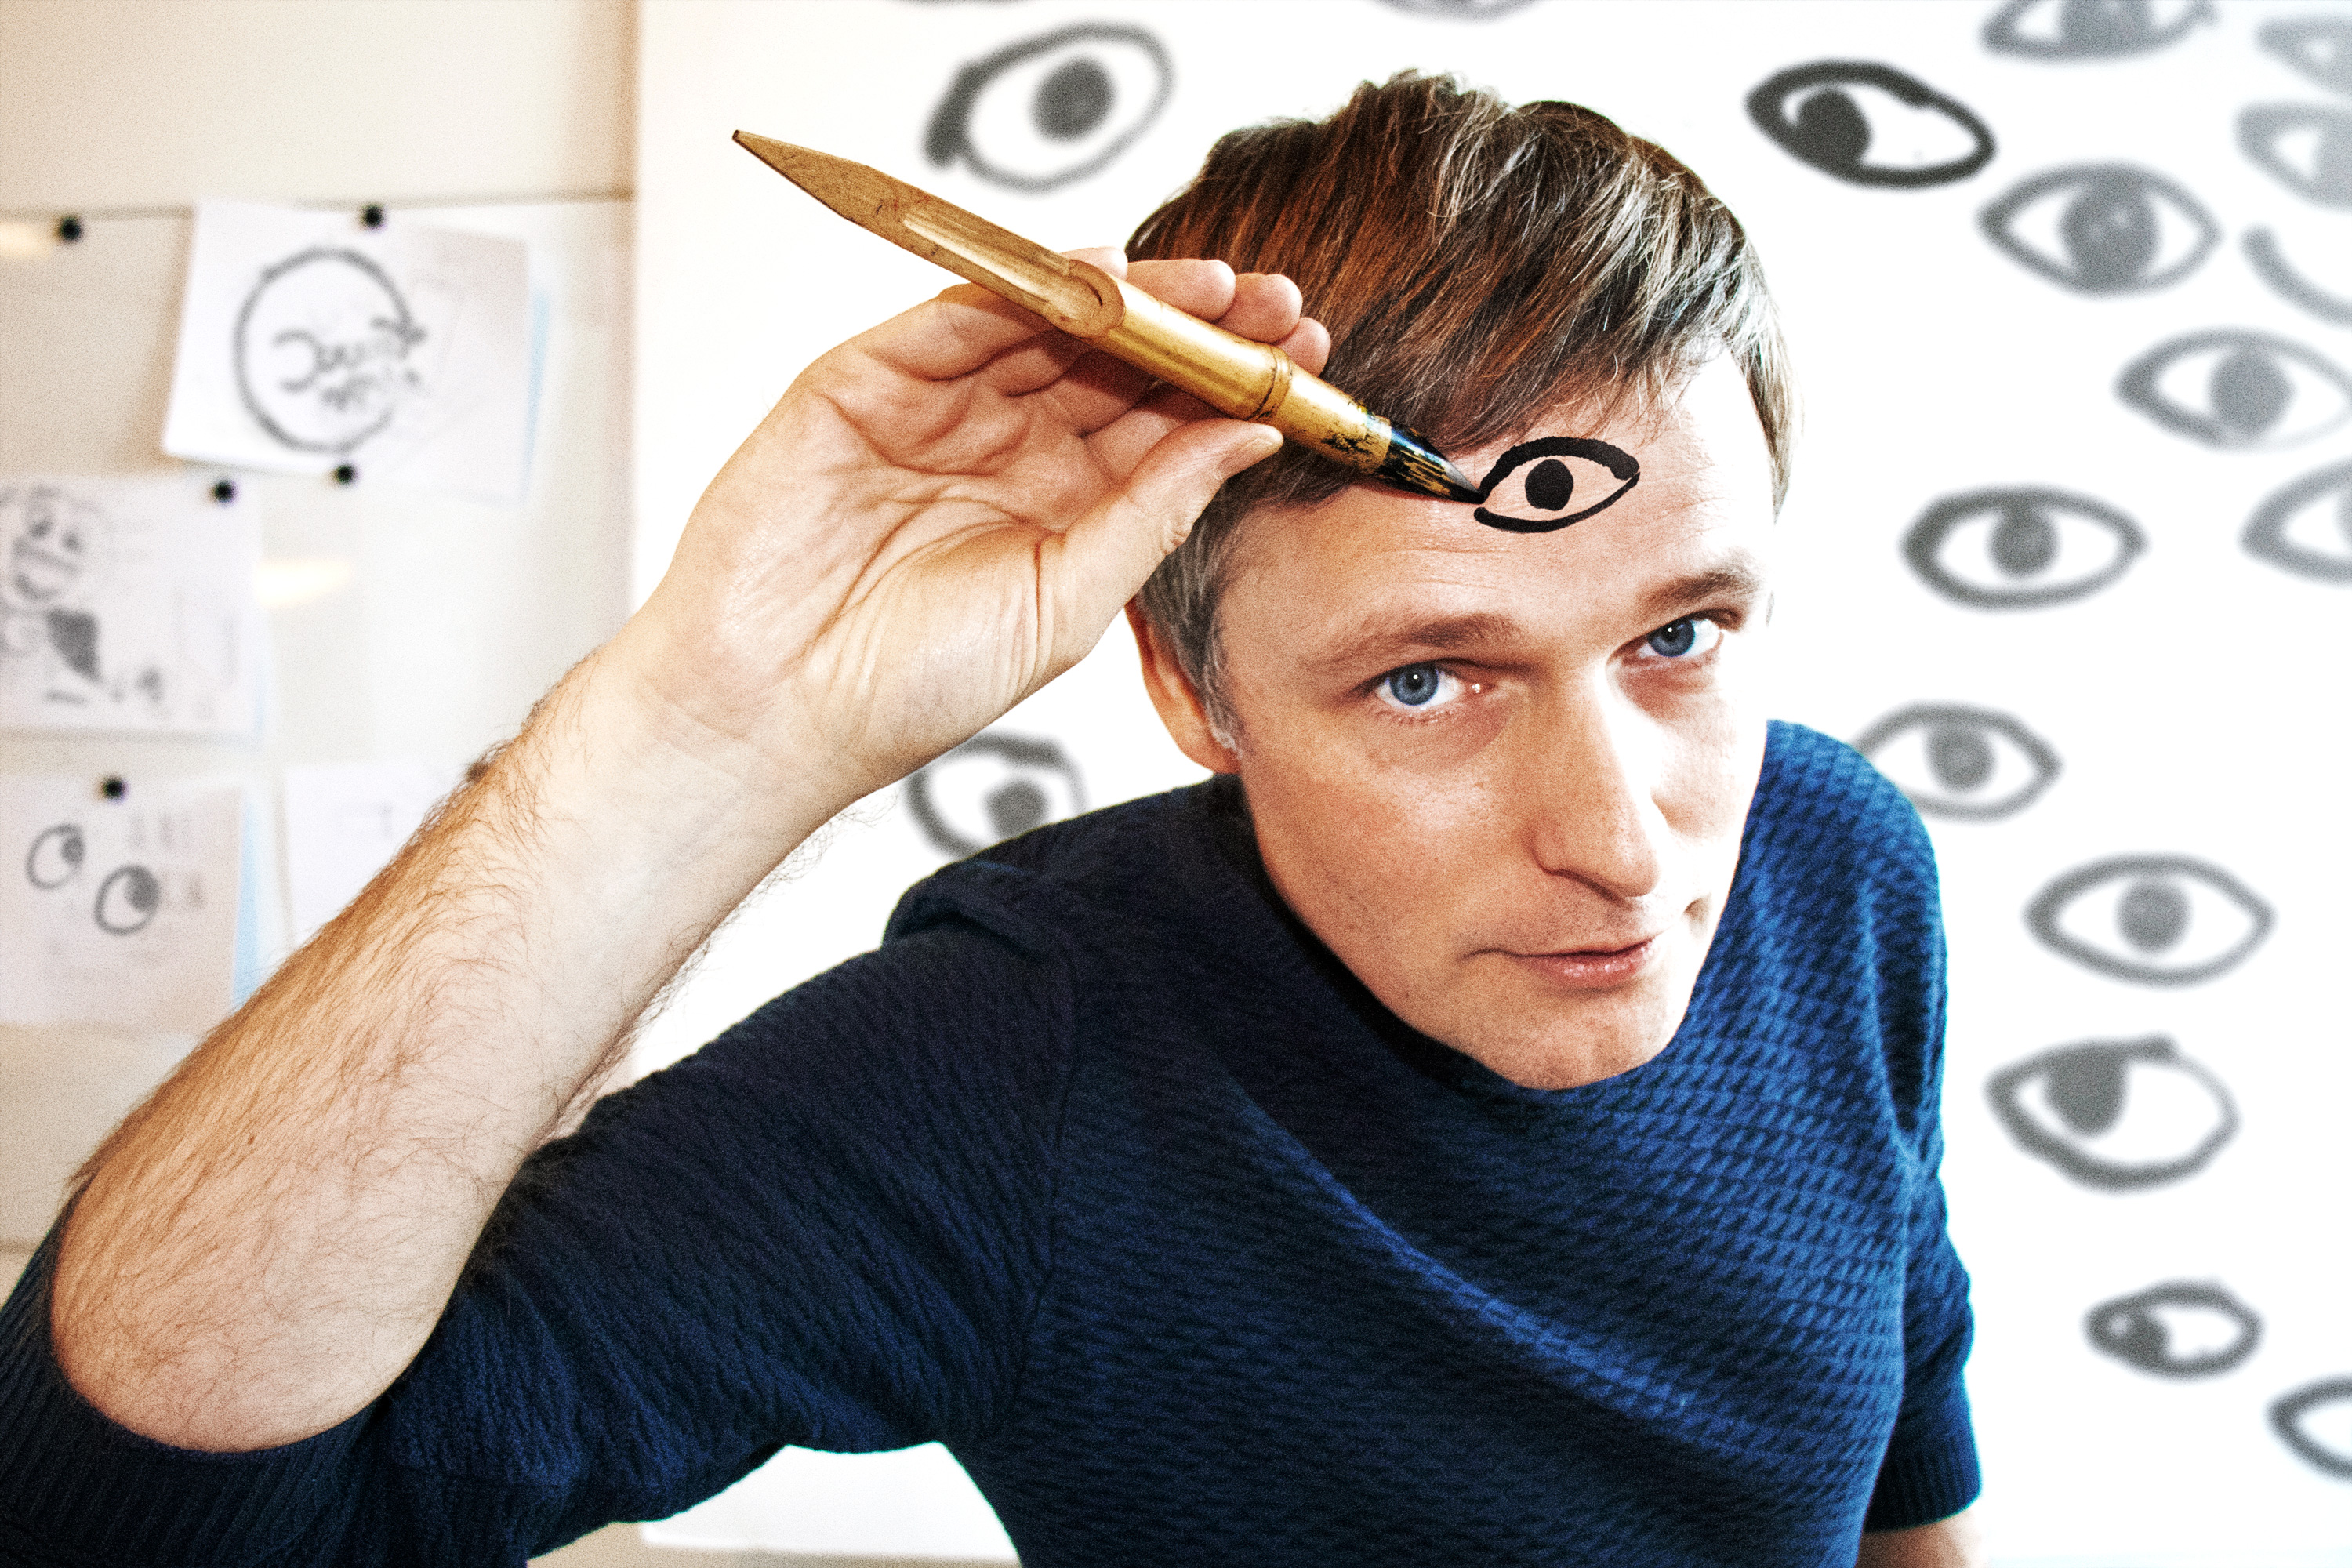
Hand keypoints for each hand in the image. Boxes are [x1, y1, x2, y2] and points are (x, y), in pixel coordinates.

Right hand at [617, 251, 1328, 815]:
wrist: (774, 709)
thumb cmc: (910, 685)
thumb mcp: (1067, 602)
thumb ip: (1151, 511)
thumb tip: (1250, 437)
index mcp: (1063, 506)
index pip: (1164, 424)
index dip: (1234, 385)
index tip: (1308, 359)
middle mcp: (1007, 446)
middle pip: (1120, 363)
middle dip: (1201, 327)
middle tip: (1279, 303)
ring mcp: (937, 407)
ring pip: (1048, 327)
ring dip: (1133, 299)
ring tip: (1214, 285)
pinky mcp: (864, 380)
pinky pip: (955, 317)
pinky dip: (1021, 288)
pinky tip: (1097, 276)